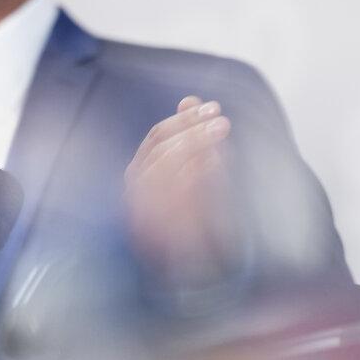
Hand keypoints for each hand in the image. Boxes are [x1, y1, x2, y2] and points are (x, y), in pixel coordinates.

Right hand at [124, 96, 234, 281]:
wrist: (184, 260)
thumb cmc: (185, 207)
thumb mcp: (189, 167)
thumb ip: (187, 134)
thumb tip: (189, 99)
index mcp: (140, 168)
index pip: (158, 135)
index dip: (186, 120)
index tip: (214, 108)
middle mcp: (136, 185)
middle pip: (161, 149)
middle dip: (194, 132)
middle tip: (223, 122)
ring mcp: (142, 206)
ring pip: (165, 168)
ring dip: (195, 149)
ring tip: (223, 142)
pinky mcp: (155, 225)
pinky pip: (173, 195)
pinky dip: (194, 176)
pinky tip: (216, 165)